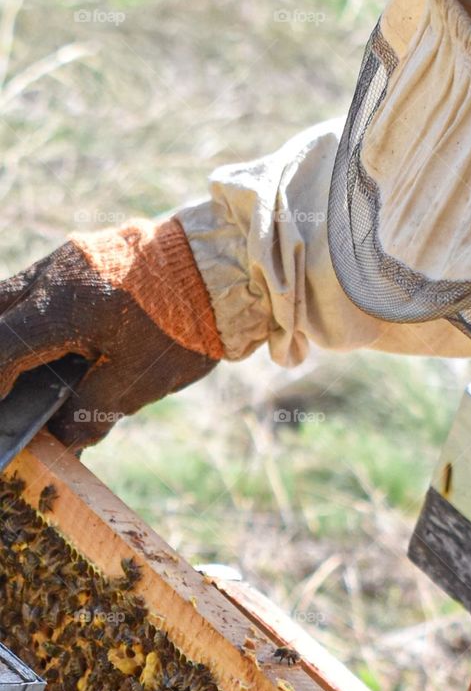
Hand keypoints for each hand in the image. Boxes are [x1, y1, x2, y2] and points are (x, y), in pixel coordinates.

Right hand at [0, 218, 221, 446]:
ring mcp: (68, 257)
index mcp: (62, 307)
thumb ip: (92, 409)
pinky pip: (44, 283)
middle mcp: (55, 274)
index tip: (4, 409)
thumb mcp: (141, 379)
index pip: (2, 345)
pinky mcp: (86, 252)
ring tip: (38, 370)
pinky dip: (41, 314)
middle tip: (13, 386)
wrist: (227, 270)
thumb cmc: (187, 325)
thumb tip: (64, 438)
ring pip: (16, 294)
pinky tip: (65, 344)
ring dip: (18, 330)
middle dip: (1, 350)